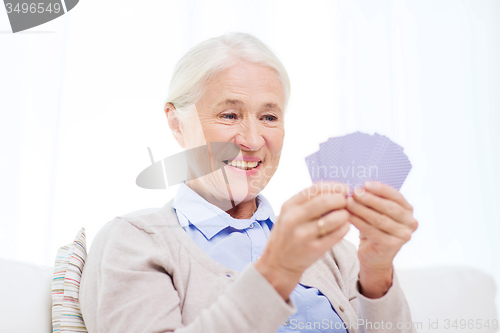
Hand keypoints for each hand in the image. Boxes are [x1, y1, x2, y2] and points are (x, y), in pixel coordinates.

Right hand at [255, 181, 350, 301]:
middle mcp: (294, 219)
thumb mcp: (289, 214)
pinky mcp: (314, 249)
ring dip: (345, 214)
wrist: (278, 263)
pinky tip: (344, 226)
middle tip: (347, 202)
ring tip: (345, 215)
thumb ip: (307, 203)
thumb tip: (335, 191)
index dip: (333, 187)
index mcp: (288, 206)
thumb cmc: (288, 235)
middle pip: (325, 201)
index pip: (315, 189)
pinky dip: (345, 227)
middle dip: (341, 199)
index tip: (344, 189)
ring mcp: (304, 235)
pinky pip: (337, 234)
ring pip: (334, 218)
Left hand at [346, 181, 417, 297]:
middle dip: (370, 198)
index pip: (396, 196)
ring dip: (362, 209)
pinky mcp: (392, 245)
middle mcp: (410, 223)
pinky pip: (372, 231)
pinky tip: (348, 216)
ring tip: (348, 202)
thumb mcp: (377, 212)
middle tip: (355, 192)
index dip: (381, 189)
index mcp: (408, 210)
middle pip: (388, 207)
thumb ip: (374, 200)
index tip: (365, 184)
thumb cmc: (375, 229)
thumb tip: (359, 186)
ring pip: (379, 219)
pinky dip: (359, 222)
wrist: (375, 256)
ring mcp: (403, 236)